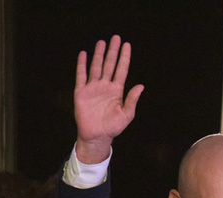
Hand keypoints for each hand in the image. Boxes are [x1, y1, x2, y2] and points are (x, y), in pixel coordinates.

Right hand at [74, 35, 143, 163]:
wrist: (97, 136)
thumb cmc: (113, 127)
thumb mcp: (126, 114)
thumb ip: (132, 100)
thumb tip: (141, 86)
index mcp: (117, 90)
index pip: (121, 70)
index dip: (124, 57)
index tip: (127, 45)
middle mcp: (105, 86)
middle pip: (109, 64)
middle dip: (112, 51)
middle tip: (115, 37)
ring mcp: (93, 88)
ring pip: (96, 67)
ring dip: (98, 54)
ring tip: (102, 42)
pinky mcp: (81, 92)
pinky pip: (81, 76)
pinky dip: (82, 65)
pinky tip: (83, 54)